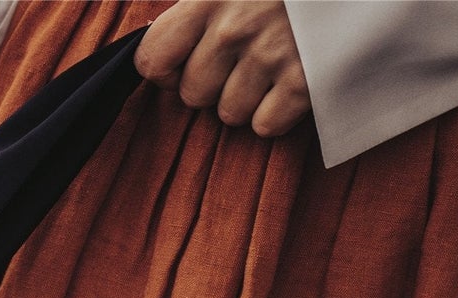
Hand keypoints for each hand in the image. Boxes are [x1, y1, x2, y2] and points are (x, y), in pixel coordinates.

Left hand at [135, 0, 308, 137]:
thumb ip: (197, 1)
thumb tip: (156, 41)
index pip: (153, 58)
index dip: (165, 69)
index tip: (182, 62)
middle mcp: (234, 28)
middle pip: (192, 94)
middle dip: (210, 83)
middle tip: (238, 60)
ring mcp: (270, 56)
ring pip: (228, 114)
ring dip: (245, 98)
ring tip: (268, 66)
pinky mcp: (305, 82)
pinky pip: (265, 126)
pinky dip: (275, 112)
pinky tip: (288, 82)